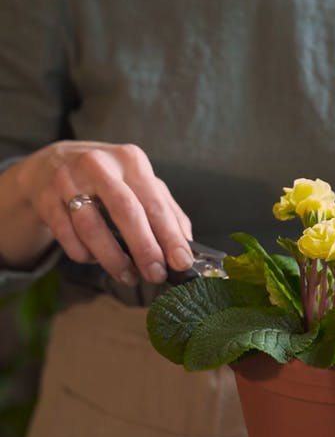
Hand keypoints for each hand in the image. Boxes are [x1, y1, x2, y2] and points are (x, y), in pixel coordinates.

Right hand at [16, 141, 192, 284]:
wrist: (52, 163)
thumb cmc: (108, 178)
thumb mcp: (139, 182)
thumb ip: (166, 209)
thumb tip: (186, 244)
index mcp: (130, 160)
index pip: (155, 203)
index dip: (170, 236)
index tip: (182, 262)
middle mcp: (99, 165)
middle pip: (126, 212)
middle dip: (144, 249)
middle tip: (155, 275)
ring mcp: (68, 180)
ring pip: (92, 228)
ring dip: (113, 259)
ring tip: (129, 276)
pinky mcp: (46, 199)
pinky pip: (68, 236)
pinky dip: (84, 254)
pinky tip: (96, 259)